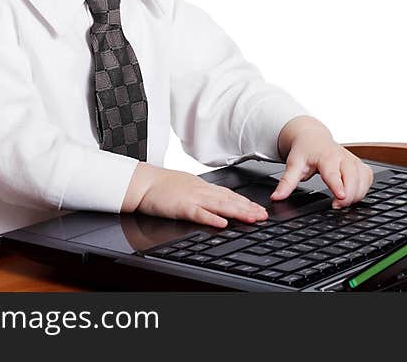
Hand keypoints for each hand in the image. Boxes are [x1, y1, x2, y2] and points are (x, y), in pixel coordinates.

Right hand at [123, 163, 267, 228]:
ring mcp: (192, 198)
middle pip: (229, 200)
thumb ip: (202, 194)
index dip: (246, 202)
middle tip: (264, 215)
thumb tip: (216, 201)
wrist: (142, 182)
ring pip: (220, 205)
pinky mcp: (181, 207)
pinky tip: (223, 223)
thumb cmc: (162, 186)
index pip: (229, 195)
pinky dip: (212, 218)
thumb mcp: (187, 187)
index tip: (259, 208)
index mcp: (203, 187)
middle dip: (249, 208)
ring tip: (253, 218)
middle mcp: (202, 191)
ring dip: (238, 212)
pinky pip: (199, 213)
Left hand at [271, 116, 373, 208]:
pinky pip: (368, 177)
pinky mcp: (359, 164)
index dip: (338, 185)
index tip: (340, 197)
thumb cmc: (305, 151)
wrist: (313, 137)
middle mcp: (342, 157)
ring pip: (363, 178)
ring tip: (343, 202)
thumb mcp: (293, 165)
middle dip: (349, 195)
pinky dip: (364, 188)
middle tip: (336, 206)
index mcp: (326, 157)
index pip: (334, 173)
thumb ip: (286, 183)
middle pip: (353, 177)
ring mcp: (353, 160)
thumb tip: (277, 197)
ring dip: (357, 193)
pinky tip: (354, 194)